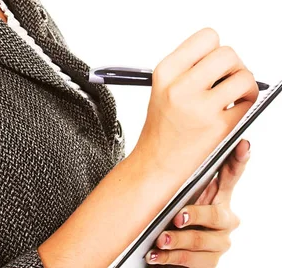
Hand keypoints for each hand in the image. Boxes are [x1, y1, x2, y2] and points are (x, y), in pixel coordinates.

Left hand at [144, 139, 250, 266]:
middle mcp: (225, 219)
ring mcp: (219, 242)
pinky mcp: (210, 262)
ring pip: (198, 240)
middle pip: (215, 216)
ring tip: (159, 239)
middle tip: (177, 216)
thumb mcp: (178, 195)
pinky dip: (169, 257)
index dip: (239, 159)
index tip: (242, 144)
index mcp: (220, 196)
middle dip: (195, 215)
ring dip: (175, 240)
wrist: (170, 251)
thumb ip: (179, 179)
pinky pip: (190, 260)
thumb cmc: (174, 216)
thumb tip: (164, 155)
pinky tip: (157, 254)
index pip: (232, 174)